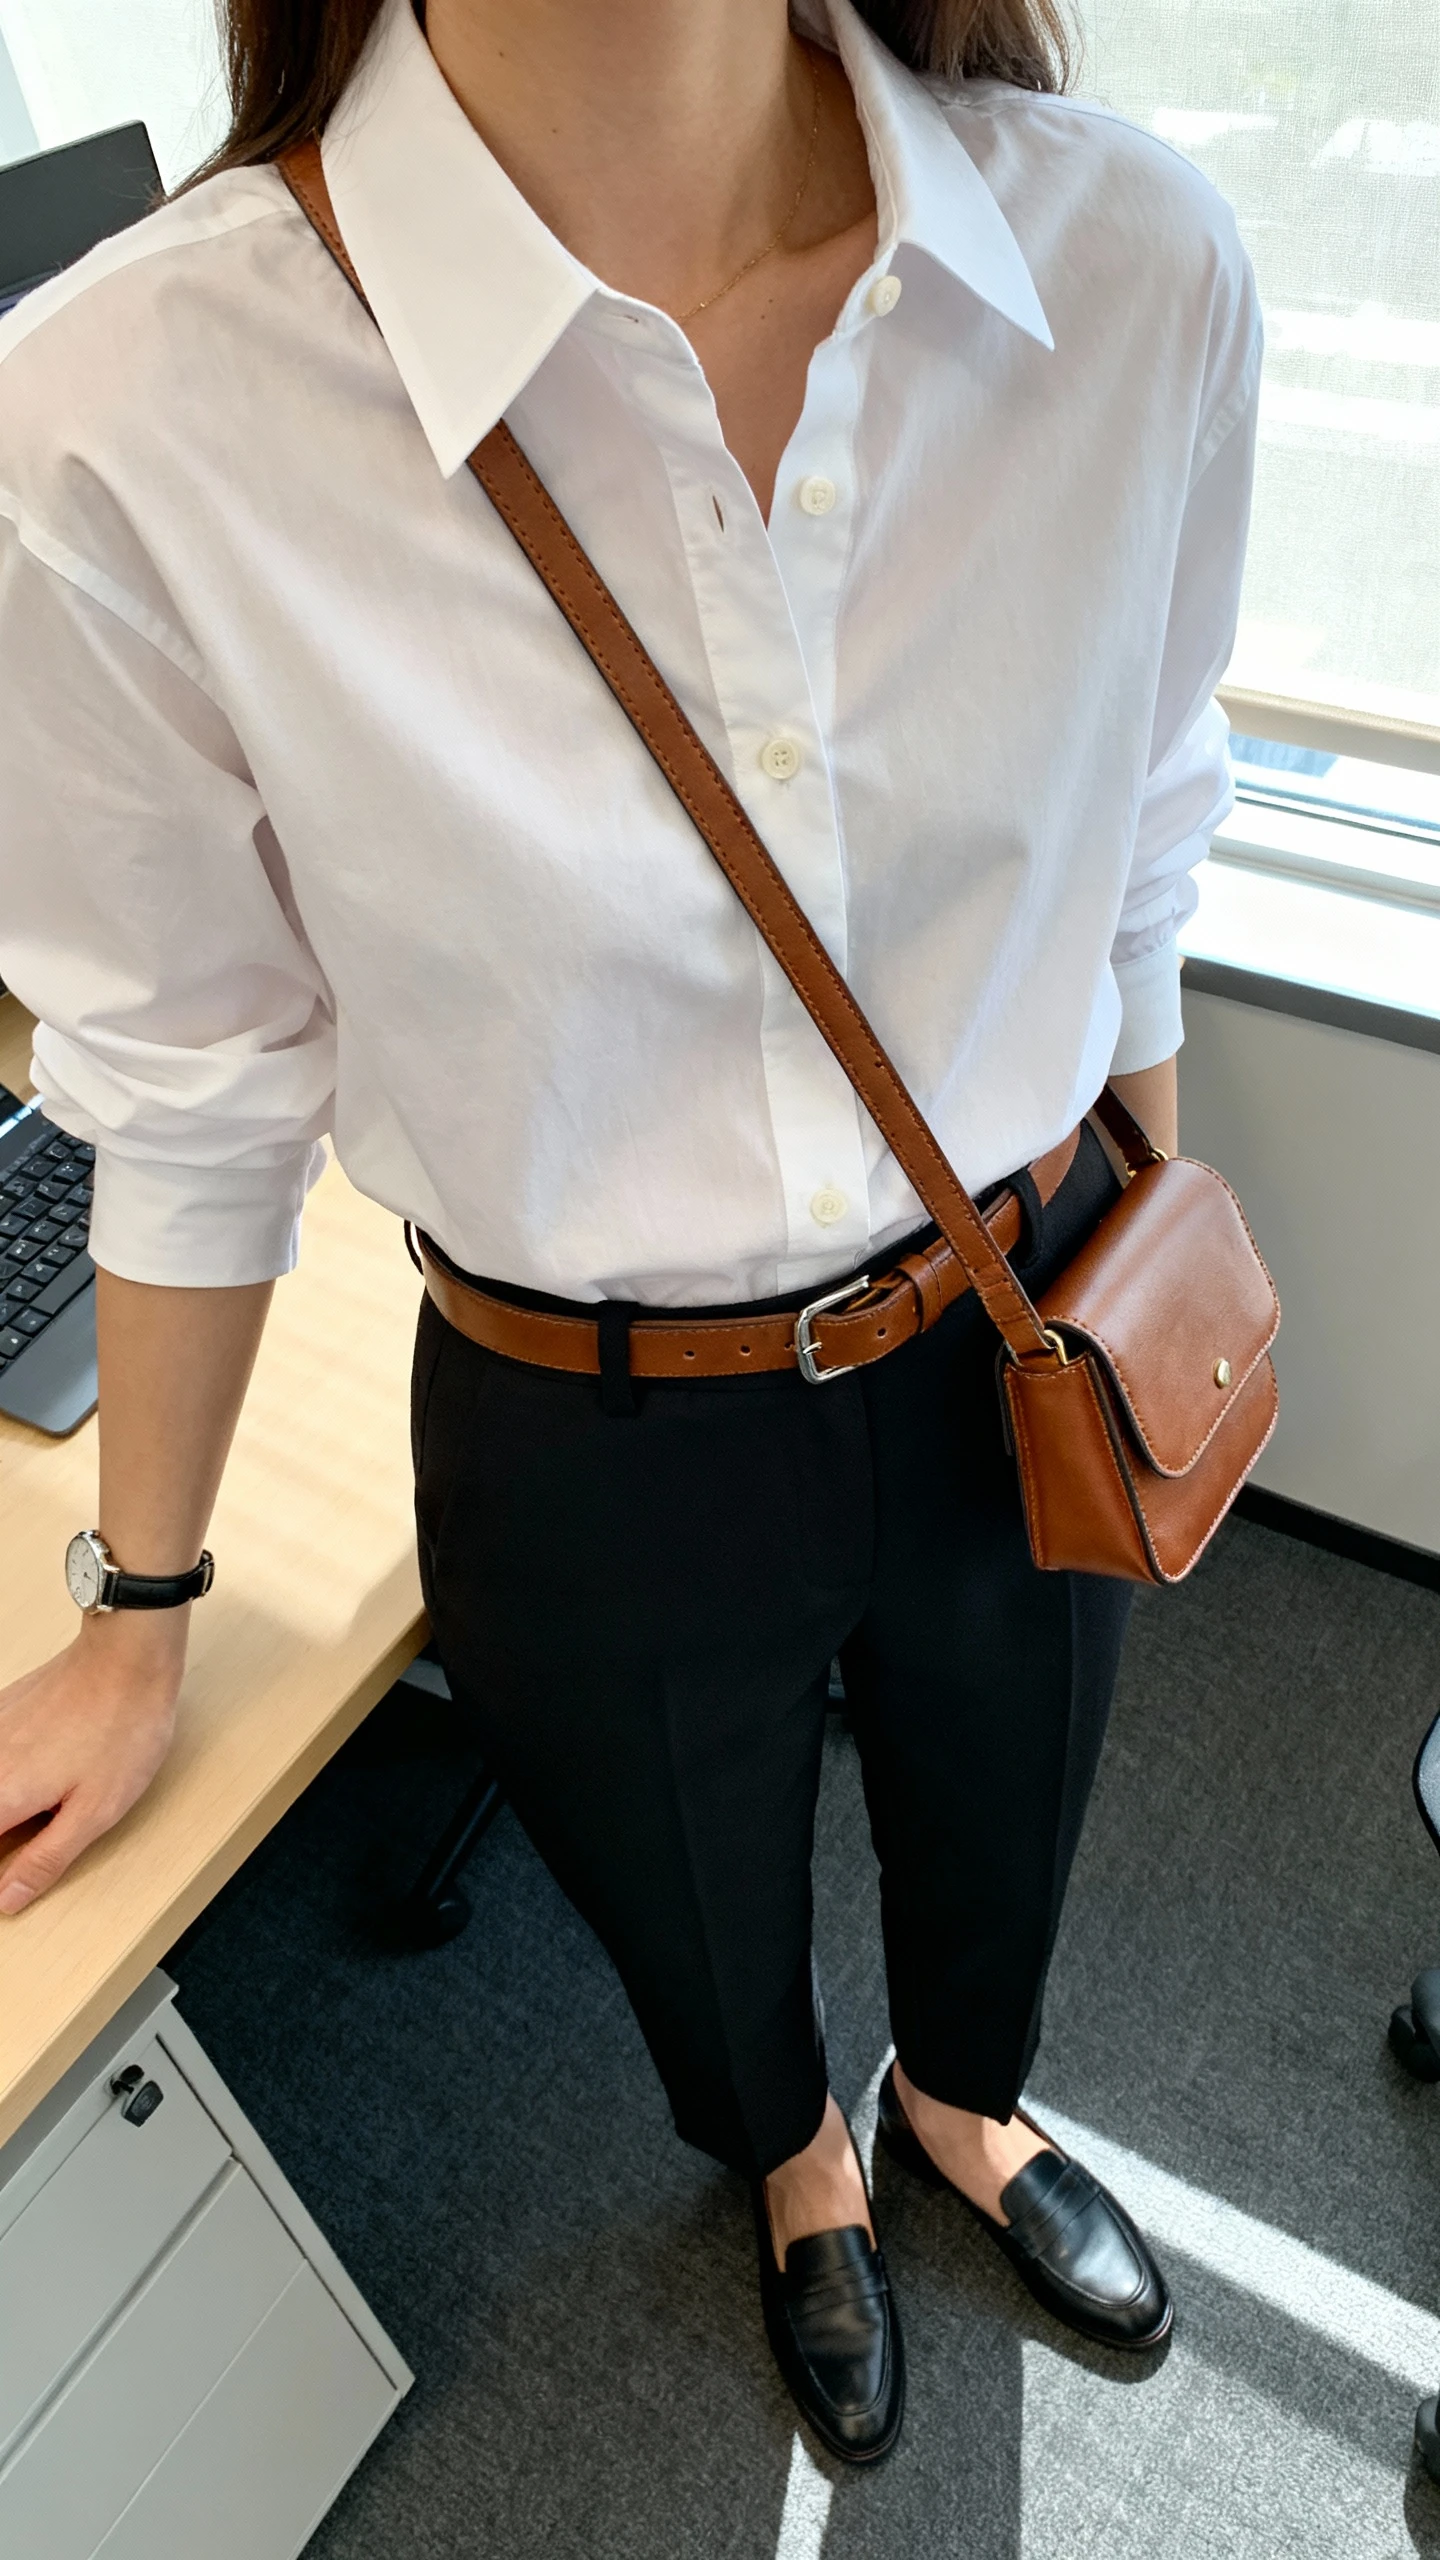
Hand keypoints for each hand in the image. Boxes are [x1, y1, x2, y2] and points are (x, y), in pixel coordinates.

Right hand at [0, 1614, 187, 1913]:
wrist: (126, 1658)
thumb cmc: (121, 1731)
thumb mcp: (95, 1812)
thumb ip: (45, 1860)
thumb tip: (6, 1900)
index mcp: (2, 1797)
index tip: (14, 1862)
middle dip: (8, 1832)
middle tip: (44, 1825)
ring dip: (10, 1803)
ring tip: (48, 1801)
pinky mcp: (1, 1710)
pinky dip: (10, 1772)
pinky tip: (38, 1768)